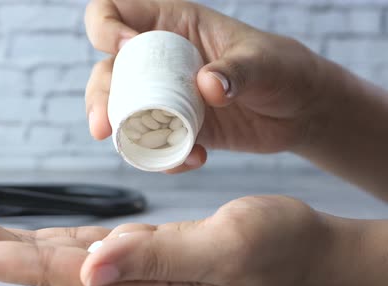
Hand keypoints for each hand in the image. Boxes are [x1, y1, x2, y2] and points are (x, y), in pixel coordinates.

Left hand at [0, 196, 333, 285]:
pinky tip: (0, 235)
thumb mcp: (223, 247)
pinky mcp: (129, 253)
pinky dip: (28, 239)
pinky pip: (68, 247)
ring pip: (44, 255)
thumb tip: (91, 265)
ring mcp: (122, 271)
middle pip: (34, 264)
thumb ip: (155, 257)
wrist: (296, 250)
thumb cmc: (270, 245)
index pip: (53, 274)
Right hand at [85, 0, 329, 172]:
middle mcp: (159, 60)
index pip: (117, 11)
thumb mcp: (265, 63)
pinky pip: (153, 143)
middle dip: (99, 97)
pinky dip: (163, 157)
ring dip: (121, 133)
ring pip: (121, 110)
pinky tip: (193, 158)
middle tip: (104, 126)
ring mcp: (165, 96)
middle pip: (107, 70)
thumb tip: (207, 86)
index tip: (124, 48)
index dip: (106, 26)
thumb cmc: (284, 69)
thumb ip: (238, 70)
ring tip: (141, 151)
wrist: (299, 112)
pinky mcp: (176, 128)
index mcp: (172, 25)